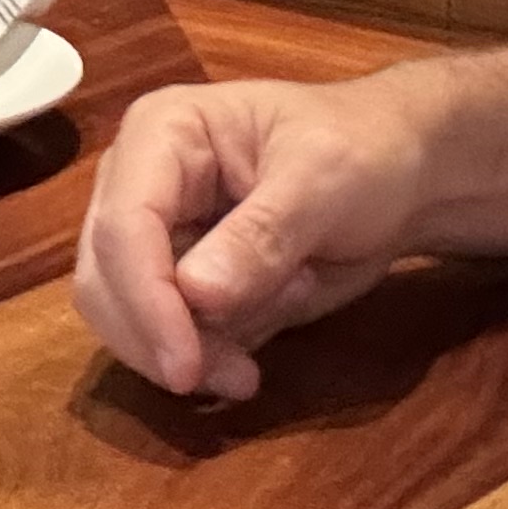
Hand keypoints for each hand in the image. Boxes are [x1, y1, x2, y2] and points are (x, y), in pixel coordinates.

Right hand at [73, 73, 439, 400]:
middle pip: (105, 281)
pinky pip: (171, 338)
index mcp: (162, 133)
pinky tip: (281, 307)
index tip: (186, 367)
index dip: (145, 300)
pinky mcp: (178, 284)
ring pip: (130, 320)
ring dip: (202, 343)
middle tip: (239, 375)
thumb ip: (262, 234)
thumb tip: (197, 293)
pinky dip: (219, 348)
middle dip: (166, 336)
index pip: (123, 224)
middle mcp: (139, 183)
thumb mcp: (323, 181)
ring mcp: (156, 236)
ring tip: (290, 299)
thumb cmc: (363, 152)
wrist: (402, 177)